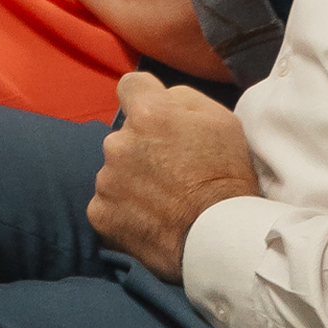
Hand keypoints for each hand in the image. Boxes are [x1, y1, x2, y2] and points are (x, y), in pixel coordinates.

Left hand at [87, 72, 261, 280]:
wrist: (220, 241)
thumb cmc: (228, 177)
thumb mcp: (222, 121)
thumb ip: (183, 98)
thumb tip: (161, 95)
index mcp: (148, 114)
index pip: (130, 85)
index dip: (146, 99)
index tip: (158, 119)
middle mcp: (118, 142)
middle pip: (124, 133)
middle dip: (141, 146)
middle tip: (170, 171)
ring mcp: (106, 179)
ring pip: (114, 169)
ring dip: (131, 178)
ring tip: (162, 200)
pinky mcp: (99, 213)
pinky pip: (107, 202)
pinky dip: (123, 208)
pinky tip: (148, 219)